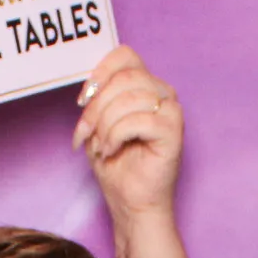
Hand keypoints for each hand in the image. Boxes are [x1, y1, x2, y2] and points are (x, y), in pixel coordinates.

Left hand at [74, 46, 183, 220]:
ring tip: (100, 146)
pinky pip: (138, 121)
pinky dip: (116, 137)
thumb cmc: (117, 164)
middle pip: (124, 78)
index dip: (100, 73)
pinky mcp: (174, 132)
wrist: (131, 202)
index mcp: (145, 85)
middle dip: (96, 107)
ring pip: (129, 99)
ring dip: (104, 125)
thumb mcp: (97, 123)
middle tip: (86, 133)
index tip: (83, 100)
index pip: (125, 56)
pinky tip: (112, 151)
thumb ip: (97, 98)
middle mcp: (162, 93)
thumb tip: (89, 87)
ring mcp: (171, 111)